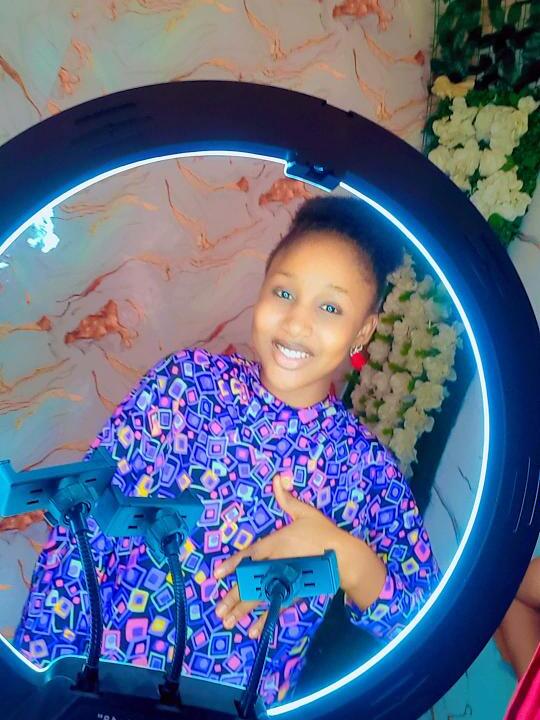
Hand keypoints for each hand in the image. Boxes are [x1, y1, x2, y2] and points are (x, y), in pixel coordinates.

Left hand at [213, 474, 342, 637]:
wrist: (344, 557)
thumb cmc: (324, 533)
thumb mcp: (305, 512)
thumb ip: (287, 499)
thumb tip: (277, 478)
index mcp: (276, 544)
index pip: (250, 555)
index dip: (233, 564)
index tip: (217, 574)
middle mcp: (277, 564)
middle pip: (250, 582)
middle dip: (233, 597)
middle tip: (217, 611)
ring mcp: (285, 580)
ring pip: (260, 597)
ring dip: (243, 610)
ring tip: (228, 622)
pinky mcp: (296, 591)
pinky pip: (277, 607)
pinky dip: (266, 619)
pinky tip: (254, 631)